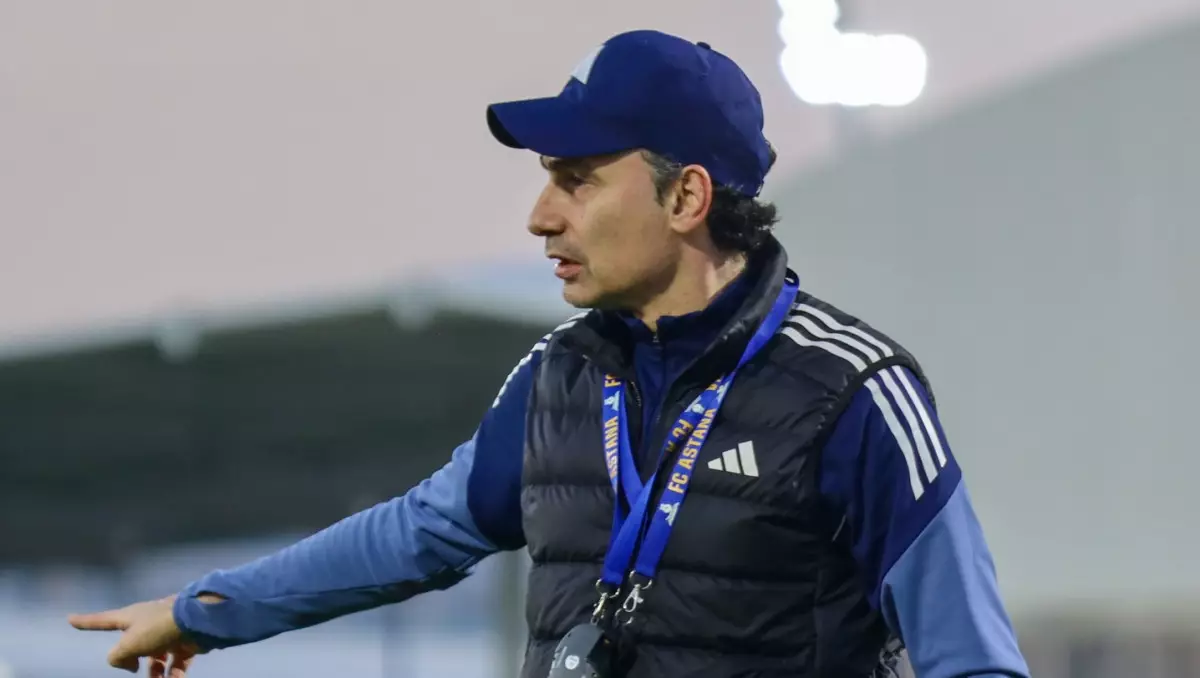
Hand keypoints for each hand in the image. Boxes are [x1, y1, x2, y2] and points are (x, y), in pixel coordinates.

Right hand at [68, 594, 201, 675]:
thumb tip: (129, 665)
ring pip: (156, 659)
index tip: (70, 619)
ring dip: (155, 675)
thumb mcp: (128, 644)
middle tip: (134, 669)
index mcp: (130, 617)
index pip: (101, 621)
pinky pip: (176, 664)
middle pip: (132, 646)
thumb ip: (117, 657)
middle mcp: (147, 623)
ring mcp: (166, 633)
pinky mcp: (184, 643)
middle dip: (133, 661)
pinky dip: (174, 674)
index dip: (85, 622)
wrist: (198, 621)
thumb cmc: (158, 628)